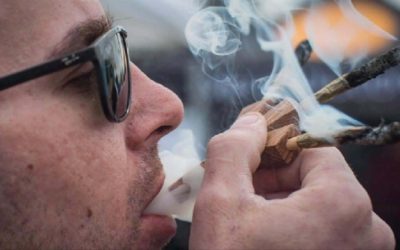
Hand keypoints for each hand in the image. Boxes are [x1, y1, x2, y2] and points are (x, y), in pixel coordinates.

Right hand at [190, 113, 394, 249]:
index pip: (311, 148)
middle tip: (237, 187)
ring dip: (278, 202)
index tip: (247, 152)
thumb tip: (252, 121)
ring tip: (245, 216)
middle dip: (272, 178)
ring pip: (316, 206)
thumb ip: (235, 148)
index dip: (274, 146)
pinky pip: (321, 232)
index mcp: (344, 204)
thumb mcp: (221, 200)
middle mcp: (367, 231)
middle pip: (315, 177)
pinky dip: (291, 226)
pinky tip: (261, 236)